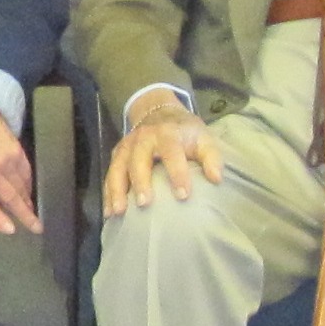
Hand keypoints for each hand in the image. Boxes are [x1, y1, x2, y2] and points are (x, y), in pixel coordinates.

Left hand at [0, 98, 39, 233]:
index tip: (10, 230)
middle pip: (9, 198)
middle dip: (24, 215)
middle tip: (36, 229)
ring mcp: (4, 160)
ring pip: (20, 188)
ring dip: (28, 202)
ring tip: (34, 217)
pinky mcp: (16, 152)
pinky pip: (26, 175)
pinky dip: (28, 187)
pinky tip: (29, 196)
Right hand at [101, 92, 223, 216]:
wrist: (160, 113)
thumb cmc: (185, 132)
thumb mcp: (204, 138)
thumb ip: (212, 157)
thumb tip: (216, 179)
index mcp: (167, 133)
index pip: (171, 152)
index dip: (177, 173)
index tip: (183, 195)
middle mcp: (143, 138)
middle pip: (138, 159)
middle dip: (140, 181)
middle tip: (145, 204)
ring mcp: (127, 146)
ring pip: (118, 167)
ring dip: (117, 189)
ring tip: (119, 212)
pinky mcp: (117, 155)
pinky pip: (109, 174)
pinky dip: (108, 193)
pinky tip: (109, 213)